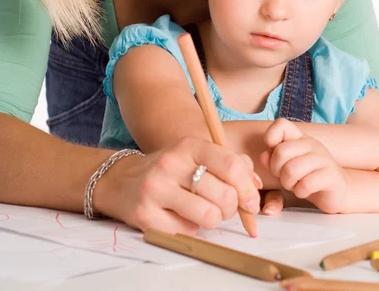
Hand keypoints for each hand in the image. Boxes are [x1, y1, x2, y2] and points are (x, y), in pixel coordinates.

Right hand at [94, 136, 260, 233]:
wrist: (123, 181)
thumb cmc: (171, 170)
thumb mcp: (197, 156)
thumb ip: (230, 163)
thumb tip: (255, 185)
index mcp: (188, 145)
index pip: (232, 165)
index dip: (248, 188)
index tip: (250, 201)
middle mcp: (171, 163)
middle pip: (224, 195)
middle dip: (232, 208)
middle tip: (223, 207)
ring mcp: (156, 189)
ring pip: (209, 217)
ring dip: (213, 220)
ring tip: (201, 212)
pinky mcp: (146, 216)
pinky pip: (187, 232)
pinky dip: (190, 229)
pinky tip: (179, 217)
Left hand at [260, 118, 347, 213]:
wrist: (335, 193)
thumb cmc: (306, 177)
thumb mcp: (286, 166)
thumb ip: (273, 159)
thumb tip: (263, 156)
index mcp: (299, 138)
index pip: (281, 124)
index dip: (270, 138)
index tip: (274, 154)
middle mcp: (311, 144)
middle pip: (281, 152)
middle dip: (277, 170)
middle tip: (285, 177)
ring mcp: (323, 159)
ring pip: (291, 170)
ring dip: (288, 183)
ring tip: (295, 185)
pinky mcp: (331, 176)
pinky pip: (305, 184)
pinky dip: (300, 192)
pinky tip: (305, 191)